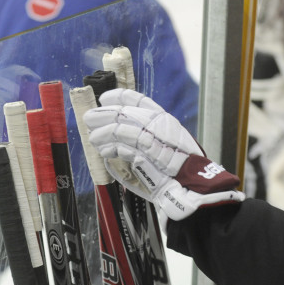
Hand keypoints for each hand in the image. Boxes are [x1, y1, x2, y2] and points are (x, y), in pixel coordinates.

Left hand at [84, 88, 244, 220]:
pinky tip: (104, 151)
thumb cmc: (180, 172)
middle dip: (104, 113)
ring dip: (103, 132)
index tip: (105, 98)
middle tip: (90, 118)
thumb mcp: (167, 147)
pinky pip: (120, 146)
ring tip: (94, 138)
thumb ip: (147, 138)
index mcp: (165, 120)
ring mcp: (152, 137)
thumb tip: (122, 138)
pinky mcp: (144, 153)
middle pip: (124, 111)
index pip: (138, 99)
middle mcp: (159, 124)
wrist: (193, 188)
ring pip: (119, 127)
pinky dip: (110, 148)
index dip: (119, 97)